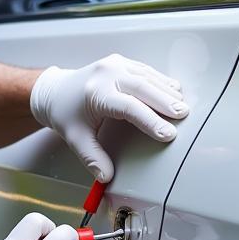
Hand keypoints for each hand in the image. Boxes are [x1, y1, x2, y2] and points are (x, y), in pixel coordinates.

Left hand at [29, 54, 187, 181]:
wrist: (55, 91)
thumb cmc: (65, 113)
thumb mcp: (75, 138)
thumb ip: (92, 158)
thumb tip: (106, 177)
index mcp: (95, 92)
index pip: (128, 107)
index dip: (149, 121)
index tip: (167, 134)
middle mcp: (106, 73)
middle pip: (142, 87)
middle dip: (165, 102)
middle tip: (184, 115)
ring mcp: (115, 64)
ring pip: (147, 76)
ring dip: (167, 91)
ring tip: (183, 107)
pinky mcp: (121, 62)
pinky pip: (145, 71)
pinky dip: (161, 82)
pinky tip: (173, 93)